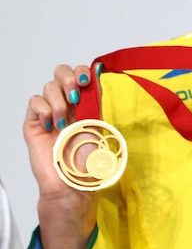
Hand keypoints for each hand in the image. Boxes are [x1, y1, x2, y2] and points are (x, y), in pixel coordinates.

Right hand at [23, 64, 98, 248]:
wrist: (73, 180)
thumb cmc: (88, 157)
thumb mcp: (98, 122)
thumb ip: (95, 97)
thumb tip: (99, 69)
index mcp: (84, 102)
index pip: (78, 73)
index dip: (81, 71)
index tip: (86, 81)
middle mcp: (67, 104)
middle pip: (60, 72)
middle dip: (68, 78)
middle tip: (76, 95)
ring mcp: (49, 113)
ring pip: (48, 87)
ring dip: (60, 102)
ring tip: (65, 122)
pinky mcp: (34, 124)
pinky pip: (34, 103)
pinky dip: (44, 110)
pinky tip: (52, 125)